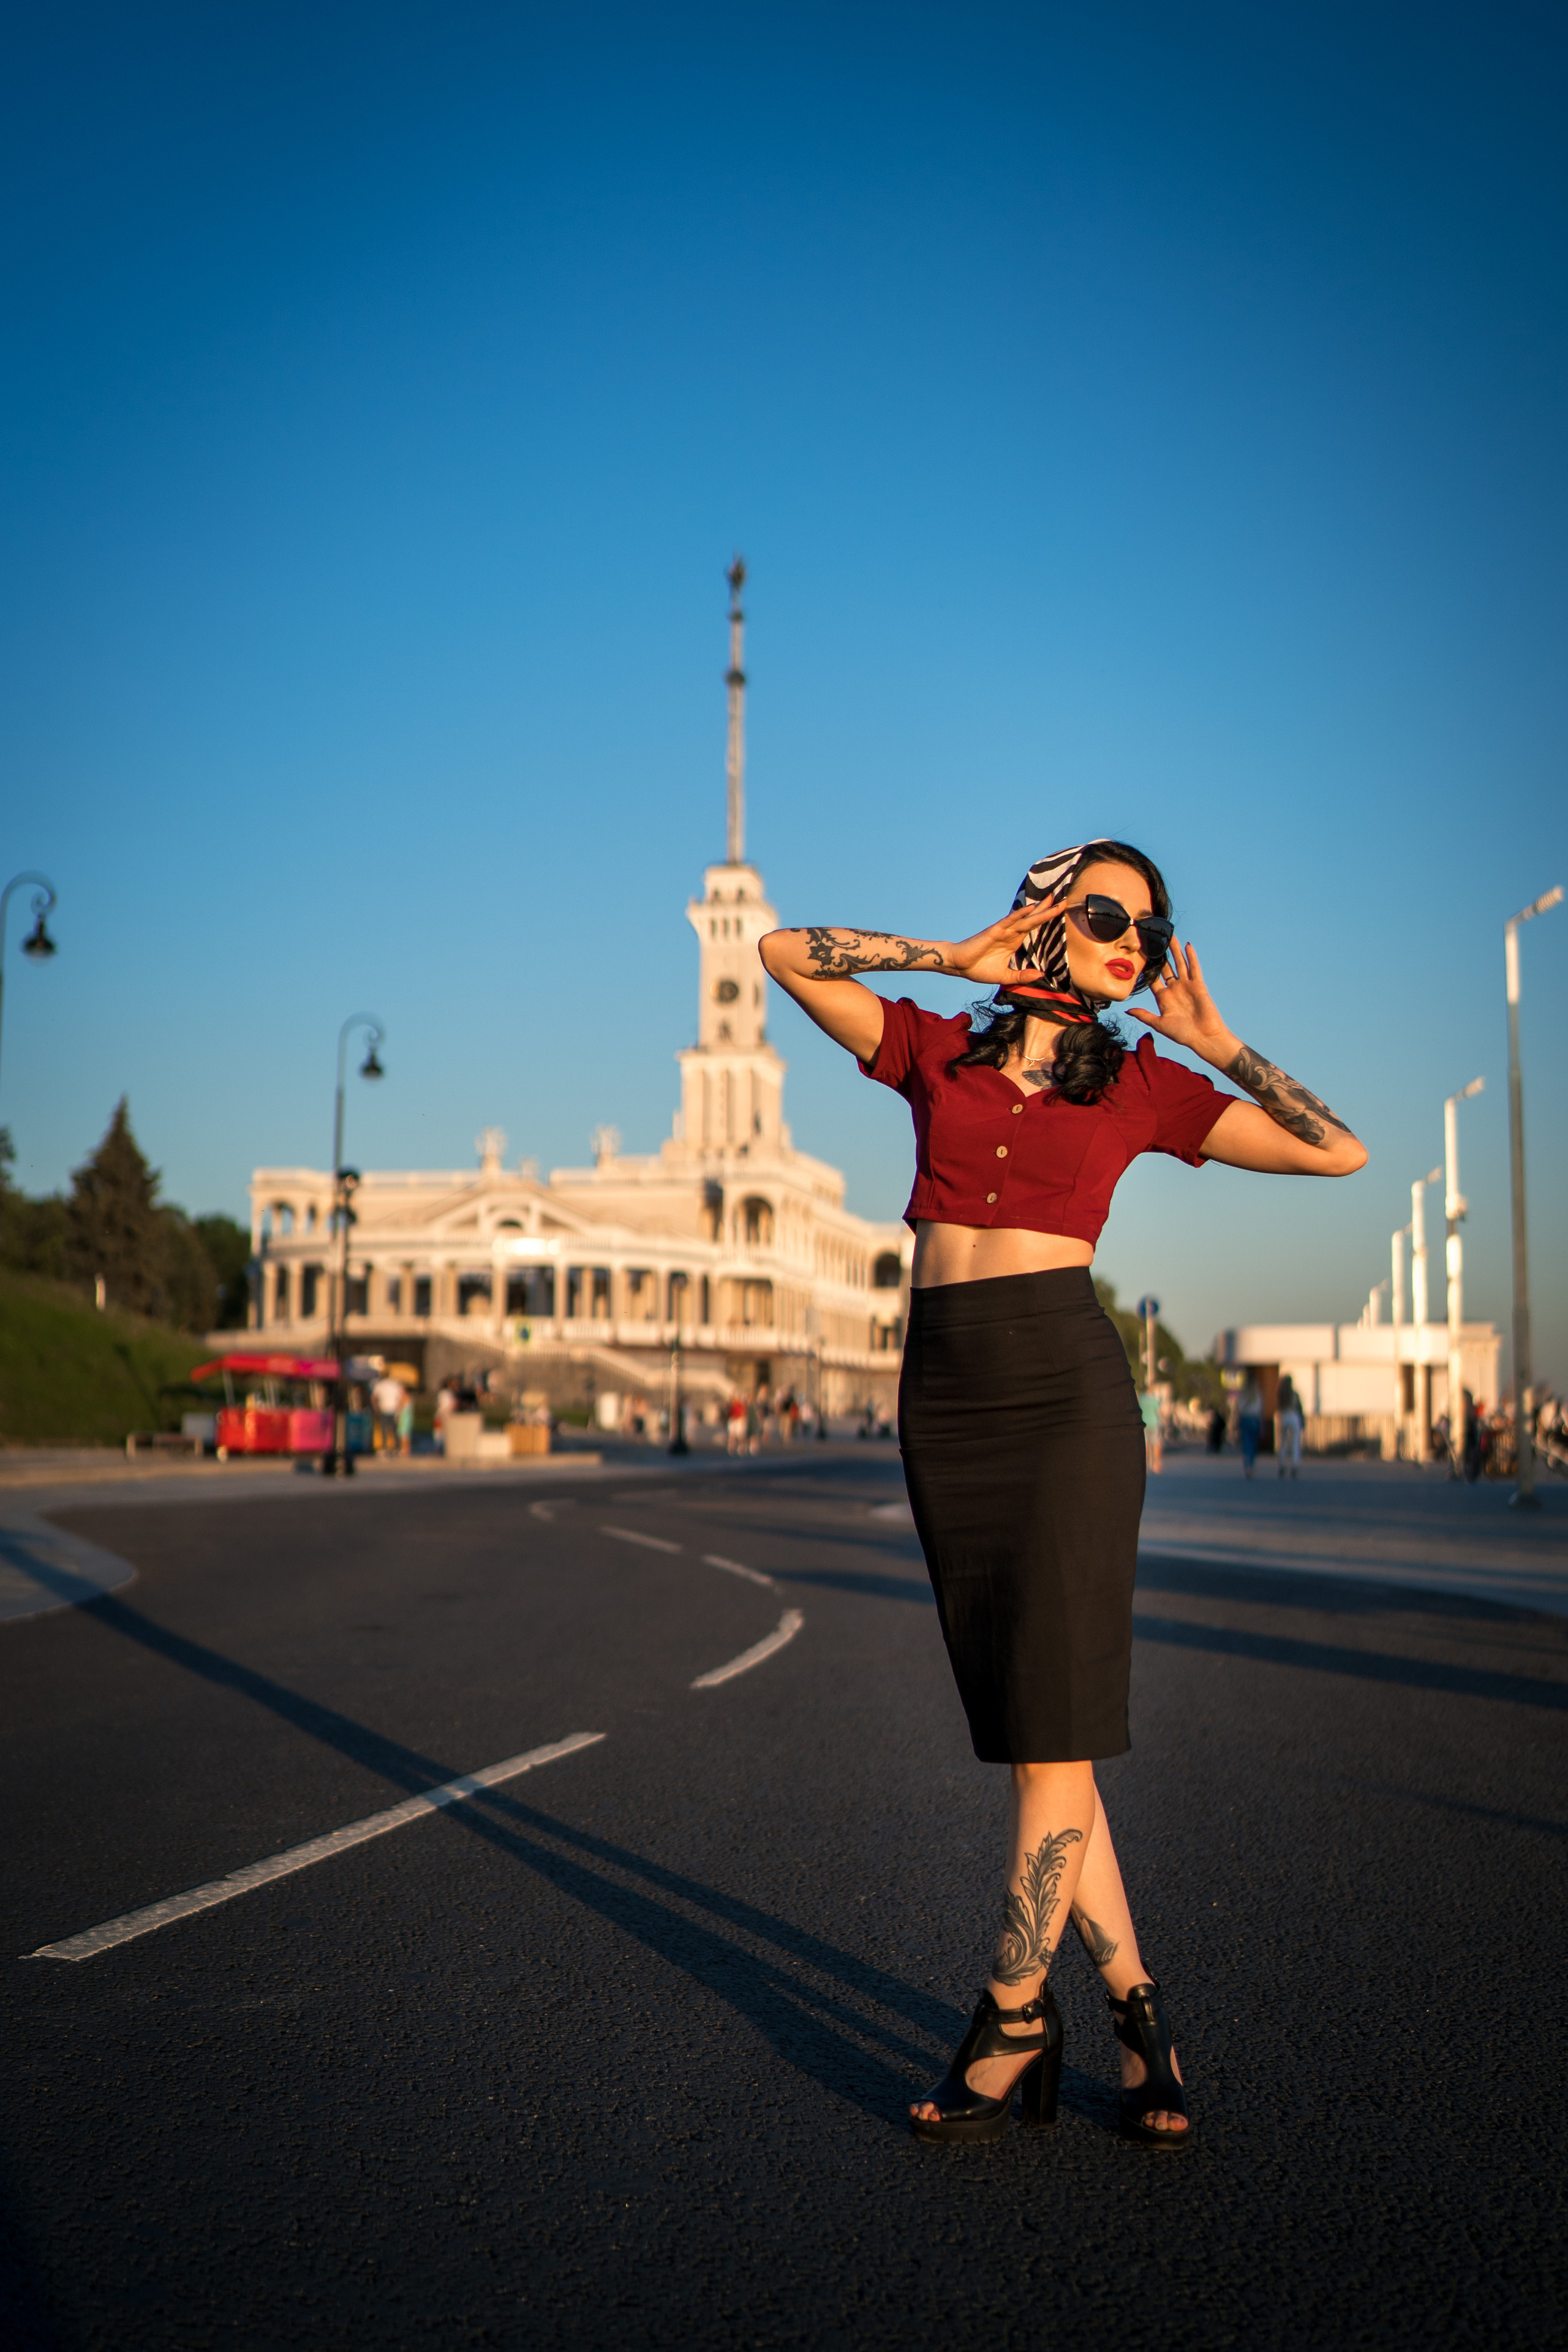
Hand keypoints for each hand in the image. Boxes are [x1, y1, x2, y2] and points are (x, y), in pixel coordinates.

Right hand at [947, 903, 1054, 984]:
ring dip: (1040, 910)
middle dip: (1048, 910)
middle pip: (1033, 919)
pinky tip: (1031, 908)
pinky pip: (1009, 921)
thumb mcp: (1005, 976)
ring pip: (1026, 919)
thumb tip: (1040, 975)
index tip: (1060, 910)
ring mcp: (1003, 931)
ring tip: (1053, 900)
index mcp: (1014, 942)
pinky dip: (1020, 914)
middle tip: (1063, 899)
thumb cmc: (979, 969)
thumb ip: (1022, 976)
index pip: (1034, 927)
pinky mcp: (994, 931)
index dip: (1046, 919)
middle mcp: (1011, 934)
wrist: (959, 966)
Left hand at [1125, 941, 1238, 1065]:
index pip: (1152, 979)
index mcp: (1163, 998)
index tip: (1139, 955)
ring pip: (1179, 964)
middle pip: (1165, 968)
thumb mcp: (1159, 1024)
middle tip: (1153, 940)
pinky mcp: (1198, 986)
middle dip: (1160, 955)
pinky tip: (1187, 945)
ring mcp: (1186, 986)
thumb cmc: (1182, 1034)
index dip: (1146, 968)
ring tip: (1170, 936)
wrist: (1203, 1037)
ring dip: (1175, 951)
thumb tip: (1127, 1010)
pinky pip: (1194, 968)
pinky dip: (1191, 957)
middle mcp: (1174, 989)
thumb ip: (1144, 1015)